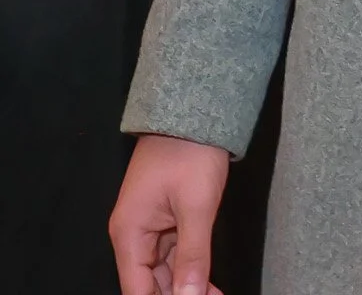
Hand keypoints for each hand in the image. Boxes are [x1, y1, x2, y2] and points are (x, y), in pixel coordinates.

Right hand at [110, 133, 230, 294]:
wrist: (196, 109)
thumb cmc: (192, 152)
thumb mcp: (196, 207)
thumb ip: (192, 257)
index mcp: (129, 234)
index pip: (137, 290)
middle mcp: (132, 234)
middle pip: (149, 284)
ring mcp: (148, 226)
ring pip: (163, 272)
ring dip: (187, 286)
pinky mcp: (164, 218)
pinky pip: (172, 254)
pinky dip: (188, 268)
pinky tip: (208, 283)